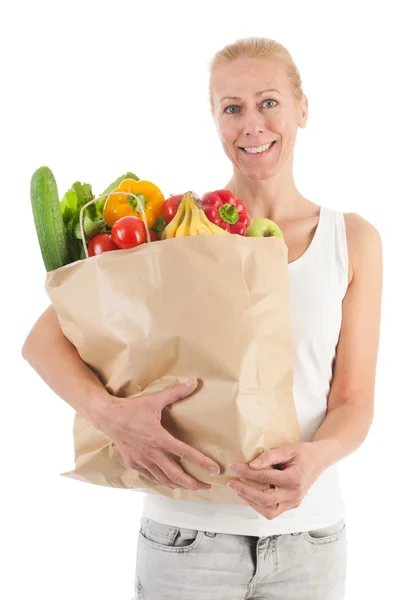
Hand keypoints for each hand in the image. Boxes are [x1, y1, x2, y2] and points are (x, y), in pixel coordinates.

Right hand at [98, 378, 219, 489]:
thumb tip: (194, 382)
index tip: (215, 469)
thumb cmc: (132, 408)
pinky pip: (150, 476)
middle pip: (176, 475)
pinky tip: (168, 480)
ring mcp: (141, 461)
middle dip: (193, 483)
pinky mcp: (133, 463)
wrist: (107, 417)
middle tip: (206, 486)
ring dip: (178, 485)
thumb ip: (176, 392)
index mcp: (159, 438)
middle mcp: (151, 453)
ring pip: (163, 479)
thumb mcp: (155, 399)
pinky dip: (161, 480)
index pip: (185, 453)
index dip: (202, 462)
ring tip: (191, 487)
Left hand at [226, 442, 325, 518]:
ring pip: (268, 511)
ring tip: (239, 490)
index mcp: (294, 480)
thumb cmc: (304, 453)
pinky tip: (251, 494)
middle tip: (231, 482)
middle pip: (264, 500)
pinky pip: (273, 511)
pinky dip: (260, 505)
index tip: (234, 466)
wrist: (319, 459)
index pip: (265, 478)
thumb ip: (269, 456)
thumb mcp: (287, 449)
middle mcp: (294, 495)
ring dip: (251, 502)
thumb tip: (252, 465)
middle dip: (245, 491)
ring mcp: (294, 502)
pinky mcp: (292, 505)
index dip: (246, 472)